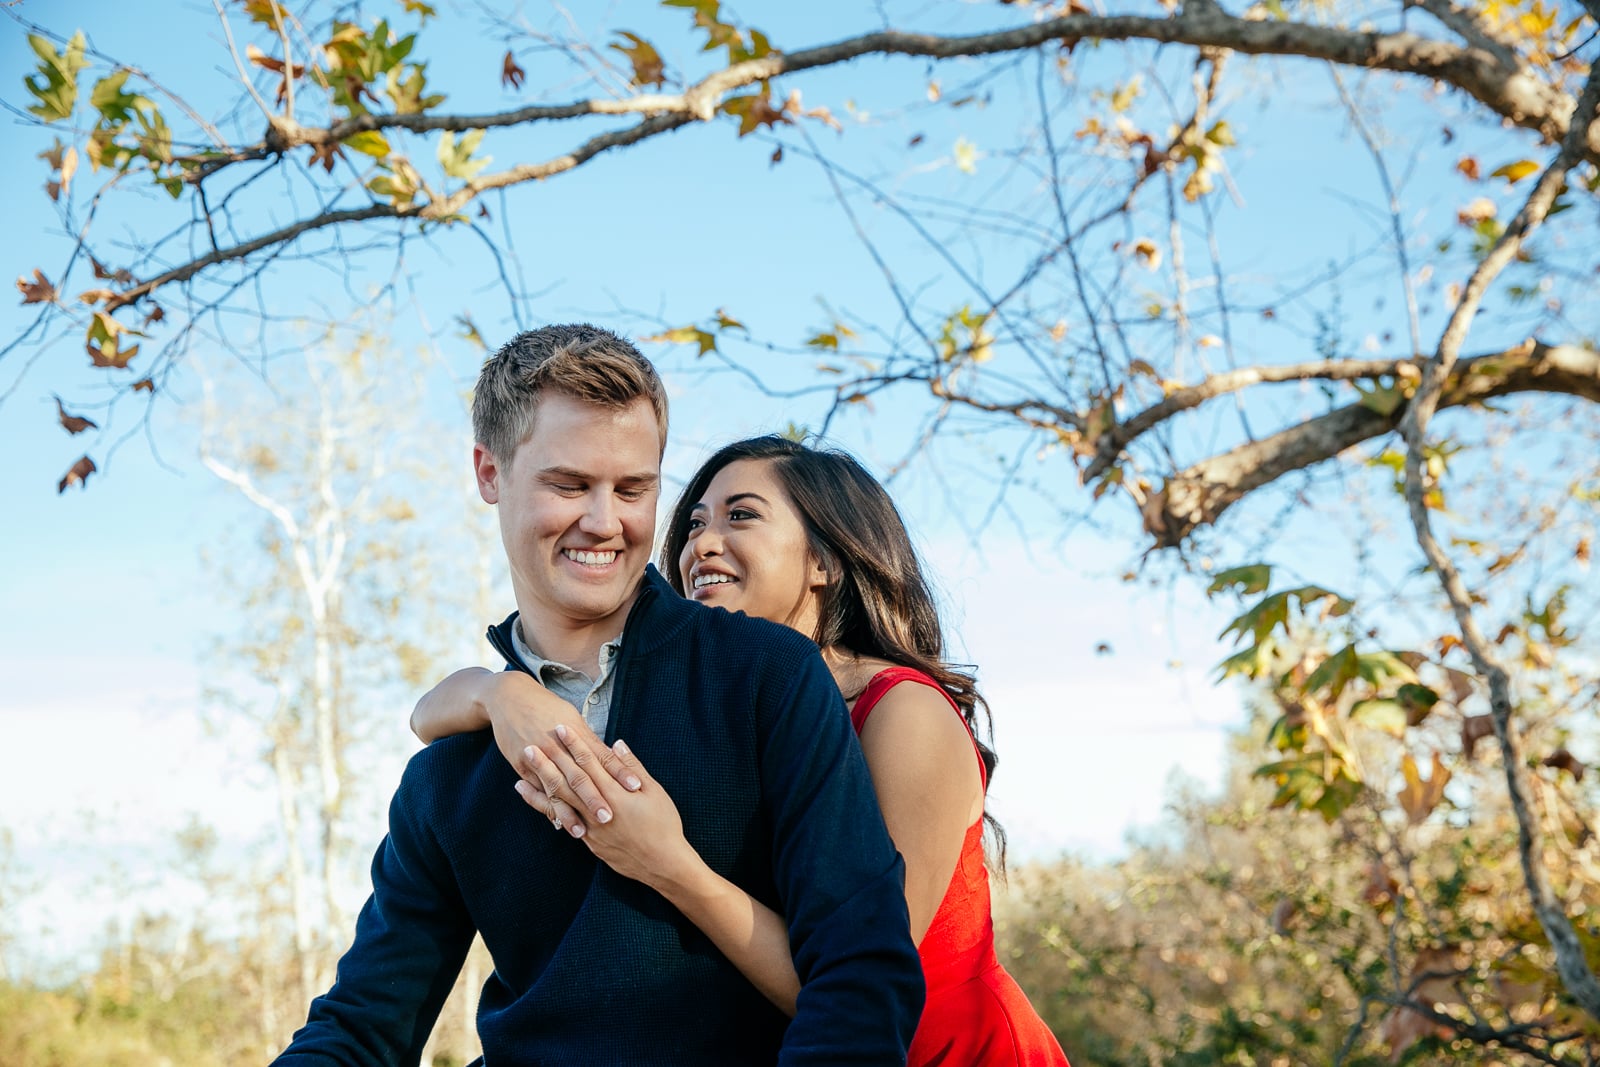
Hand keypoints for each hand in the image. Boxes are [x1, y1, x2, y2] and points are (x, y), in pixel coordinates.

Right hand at [484, 671, 640, 828]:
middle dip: (594, 798)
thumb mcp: (572, 717)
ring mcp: (538, 758)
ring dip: (569, 812)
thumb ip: (590, 740)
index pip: (601, 756)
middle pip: (580, 776)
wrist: (508, 697)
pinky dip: (547, 807)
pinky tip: (557, 823)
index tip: (635, 787)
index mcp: (574, 733)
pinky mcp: (521, 766)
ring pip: (557, 790)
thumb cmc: (546, 706)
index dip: (618, 772)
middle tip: (611, 818)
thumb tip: (613, 757)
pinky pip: (537, 791)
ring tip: (582, 832)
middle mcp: (557, 747)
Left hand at [516, 727, 698, 890]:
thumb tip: (616, 745)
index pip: (589, 763)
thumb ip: (632, 767)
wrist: (662, 863)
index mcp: (615, 794)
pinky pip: (564, 822)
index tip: (561, 729)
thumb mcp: (655, 792)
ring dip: (540, 789)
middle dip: (548, 763)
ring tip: (519, 776)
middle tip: (530, 746)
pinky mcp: (589, 842)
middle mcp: (598, 810)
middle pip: (568, 781)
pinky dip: (548, 811)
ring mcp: (591, 828)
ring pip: (560, 804)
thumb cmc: (664, 824)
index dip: (574, 745)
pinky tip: (537, 803)